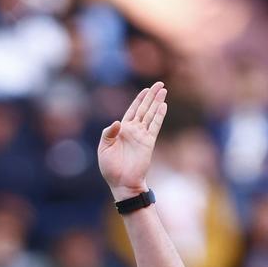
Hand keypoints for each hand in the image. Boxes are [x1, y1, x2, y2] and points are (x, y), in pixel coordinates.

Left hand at [98, 82, 167, 199]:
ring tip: (163, 90)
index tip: (145, 90)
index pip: (131, 111)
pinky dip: (159, 116)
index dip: (138, 100)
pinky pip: (155, 126)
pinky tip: (163, 106)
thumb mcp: (104, 149)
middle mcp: (133, 131)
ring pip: (151, 115)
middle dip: (151, 96)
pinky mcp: (149, 142)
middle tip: (159, 84)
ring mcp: (142, 136)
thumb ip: (108, 134)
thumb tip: (118, 122)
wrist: (122, 182)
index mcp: (121, 131)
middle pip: (143, 109)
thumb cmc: (110, 168)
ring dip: (157, 102)